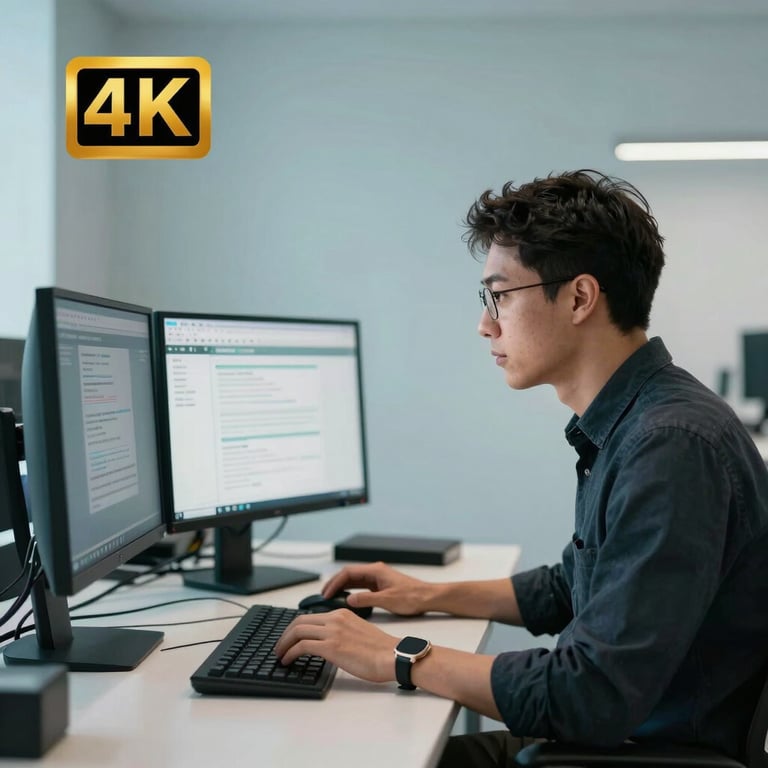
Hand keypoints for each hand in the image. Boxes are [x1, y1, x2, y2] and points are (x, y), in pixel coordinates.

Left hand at [274, 610, 398, 682]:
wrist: (393, 656)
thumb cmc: (381, 650)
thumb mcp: (358, 632)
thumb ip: (342, 631)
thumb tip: (329, 643)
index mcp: (342, 613)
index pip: (311, 616)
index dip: (296, 627)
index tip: (290, 638)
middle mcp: (335, 618)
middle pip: (299, 621)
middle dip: (285, 634)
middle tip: (279, 646)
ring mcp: (333, 631)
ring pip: (297, 631)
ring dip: (284, 644)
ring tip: (280, 655)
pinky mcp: (331, 646)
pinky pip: (302, 646)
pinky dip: (290, 653)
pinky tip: (287, 660)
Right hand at [322, 562, 432, 615]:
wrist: (428, 598)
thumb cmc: (412, 597)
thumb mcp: (387, 600)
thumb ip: (366, 599)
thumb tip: (349, 600)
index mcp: (376, 571)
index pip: (348, 573)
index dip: (335, 583)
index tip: (326, 593)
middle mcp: (375, 571)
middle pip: (349, 574)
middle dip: (335, 584)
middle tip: (324, 595)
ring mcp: (378, 578)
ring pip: (354, 580)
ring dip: (342, 587)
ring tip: (331, 598)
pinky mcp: (380, 585)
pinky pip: (361, 586)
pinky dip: (351, 591)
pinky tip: (346, 599)